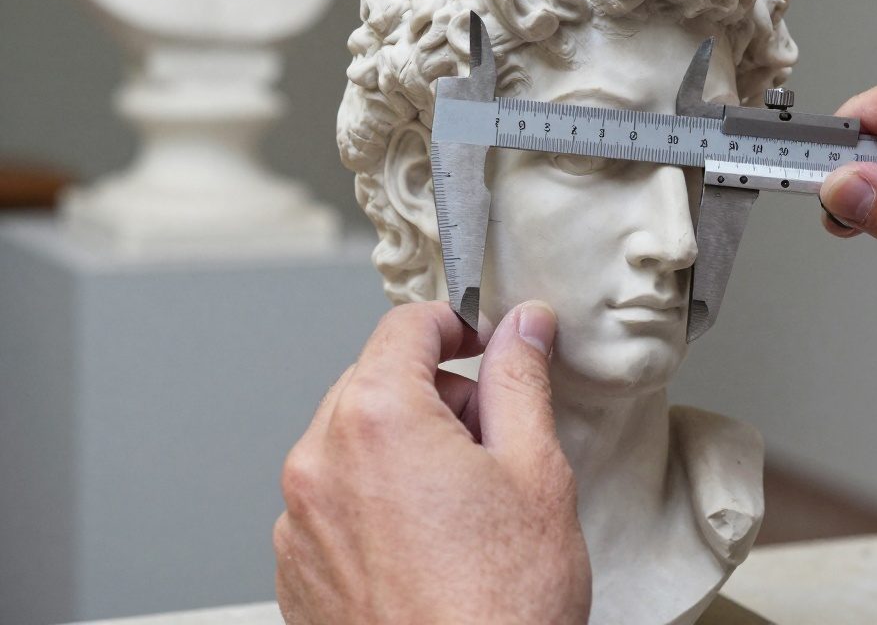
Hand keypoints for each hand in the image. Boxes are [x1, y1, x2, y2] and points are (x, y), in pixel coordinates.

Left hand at [273, 301, 590, 624]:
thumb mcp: (535, 470)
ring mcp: (299, 520)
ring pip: (353, 440)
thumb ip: (521, 378)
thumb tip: (524, 326)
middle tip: (490, 436)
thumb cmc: (501, 607)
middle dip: (435, 391)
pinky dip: (375, 498)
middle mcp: (320, 461)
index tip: (484, 341)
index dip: (456, 323)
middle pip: (375, 380)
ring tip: (463, 503)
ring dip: (404, 445)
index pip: (406, 325)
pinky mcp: (297, 569)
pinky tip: (427, 542)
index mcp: (377, 418)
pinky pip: (333, 499)